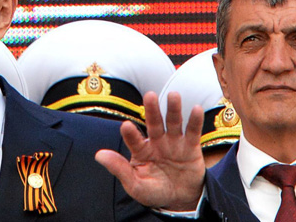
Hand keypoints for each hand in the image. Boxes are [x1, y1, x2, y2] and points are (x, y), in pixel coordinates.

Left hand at [95, 90, 205, 210]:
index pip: (134, 139)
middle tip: (149, 95)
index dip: (130, 134)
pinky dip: (195, 121)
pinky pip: (192, 132)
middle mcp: (156, 141)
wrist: (180, 200)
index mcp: (141, 150)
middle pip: (154, 123)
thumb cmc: (154, 191)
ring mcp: (173, 142)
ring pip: (173, 122)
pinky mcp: (190, 147)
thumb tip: (98, 155)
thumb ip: (120, 169)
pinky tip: (196, 108)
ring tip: (173, 95)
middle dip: (152, 110)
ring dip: (173, 109)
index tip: (125, 126)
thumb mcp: (136, 185)